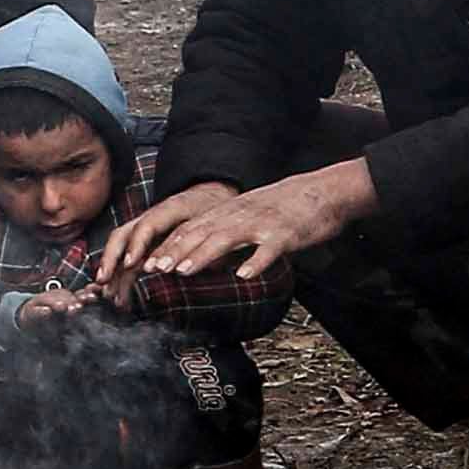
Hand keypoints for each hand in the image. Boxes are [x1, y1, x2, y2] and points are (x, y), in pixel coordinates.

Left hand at [102, 161, 372, 287]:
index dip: (168, 245)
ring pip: (227, 239)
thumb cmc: (285, 208)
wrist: (323, 191)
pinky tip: (243, 277)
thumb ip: (225, 233)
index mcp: (229, 213)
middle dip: (175, 251)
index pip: (192, 228)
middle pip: (202, 232)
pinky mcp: (285, 235)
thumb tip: (199, 255)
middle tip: (152, 269)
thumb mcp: (249, 215)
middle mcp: (240, 216)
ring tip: (182, 271)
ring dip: (202, 255)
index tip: (146, 262)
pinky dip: (255, 263)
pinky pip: (268, 250)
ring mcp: (262, 225)